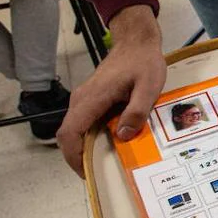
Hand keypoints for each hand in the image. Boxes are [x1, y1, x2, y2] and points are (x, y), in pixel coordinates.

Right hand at [58, 5, 165, 176]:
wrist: (135, 42)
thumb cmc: (144, 62)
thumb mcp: (149, 87)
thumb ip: (137, 111)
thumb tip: (123, 135)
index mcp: (92, 98)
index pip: (70, 132)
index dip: (73, 156)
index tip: (87, 172)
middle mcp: (81, 100)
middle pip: (68, 135)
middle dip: (78, 158)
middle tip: (98, 175)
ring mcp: (83, 99)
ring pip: (74, 130)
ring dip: (83, 149)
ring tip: (104, 164)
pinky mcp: (89, 99)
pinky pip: (83, 123)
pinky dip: (89, 137)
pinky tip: (108, 145)